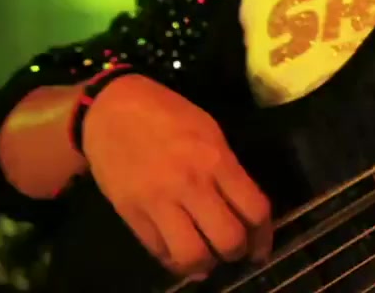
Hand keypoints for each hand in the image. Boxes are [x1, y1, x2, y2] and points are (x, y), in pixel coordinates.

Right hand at [82, 74, 272, 280]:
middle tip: (235, 251)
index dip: (264, 236)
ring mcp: (158, 202)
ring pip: (191, 255)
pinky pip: (158, 251)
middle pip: (228, 239)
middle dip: (237, 252)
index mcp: (216, 160)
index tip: (261, 246)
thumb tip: (242, 208)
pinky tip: (180, 252)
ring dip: (205, 264)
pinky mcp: (130, 214)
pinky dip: (173, 259)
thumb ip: (229, 170)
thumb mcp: (211, 132)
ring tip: (207, 258)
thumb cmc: (168, 115)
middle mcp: (190, 184)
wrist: (111, 110)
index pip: (254, 210)